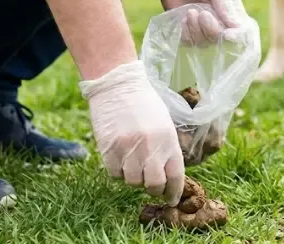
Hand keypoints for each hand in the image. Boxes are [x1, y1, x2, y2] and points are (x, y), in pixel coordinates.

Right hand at [80, 61, 184, 205]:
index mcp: (168, 140)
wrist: (118, 85)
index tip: (171, 198)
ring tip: (133, 164)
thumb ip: (166, 148)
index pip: (175, 176)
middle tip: (151, 184)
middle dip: (153, 188)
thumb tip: (167, 176)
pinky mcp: (108, 149)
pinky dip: (118, 171)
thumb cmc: (144, 104)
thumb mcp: (164, 124)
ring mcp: (128, 149)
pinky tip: (120, 158)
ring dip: (134, 178)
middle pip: (154, 184)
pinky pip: (115, 174)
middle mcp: (149, 147)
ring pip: (132, 182)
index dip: (174, 192)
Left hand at [152, 0, 247, 45]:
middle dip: (211, 29)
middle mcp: (220, 23)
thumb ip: (225, 5)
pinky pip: (189, 42)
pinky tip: (183, 19)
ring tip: (190, 12)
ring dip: (196, 30)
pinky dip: (186, 33)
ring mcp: (203, 28)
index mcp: (233, 12)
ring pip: (204, 43)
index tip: (227, 34)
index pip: (242, 32)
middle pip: (221, 40)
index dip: (237, 38)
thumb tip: (237, 26)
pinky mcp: (186, 30)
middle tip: (202, 14)